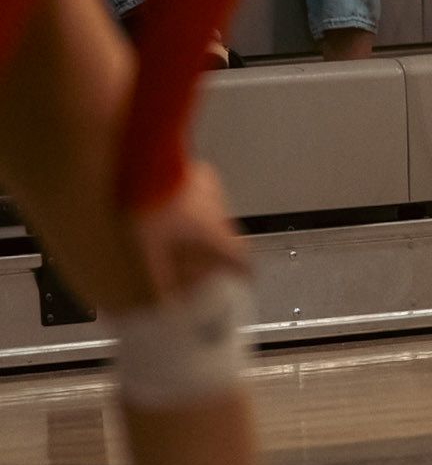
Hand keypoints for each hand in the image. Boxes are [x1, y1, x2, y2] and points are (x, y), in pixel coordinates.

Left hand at [125, 161, 248, 302]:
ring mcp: (215, 190)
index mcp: (211, 231)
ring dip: (208, 227)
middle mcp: (219, 210)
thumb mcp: (152, 249)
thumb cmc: (152, 206)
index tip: (248, 276)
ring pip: (218, 216)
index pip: (238, 254)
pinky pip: (209, 197)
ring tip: (187, 233)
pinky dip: (201, 207)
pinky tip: (182, 208)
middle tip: (205, 259)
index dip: (245, 268)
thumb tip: (168, 300)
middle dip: (217, 249)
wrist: (151, 164)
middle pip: (226, 236)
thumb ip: (162, 276)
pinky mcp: (206, 175)